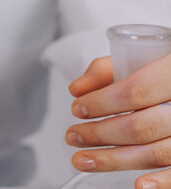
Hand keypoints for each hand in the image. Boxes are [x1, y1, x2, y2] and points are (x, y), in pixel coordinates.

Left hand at [66, 53, 170, 188]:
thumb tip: (77, 89)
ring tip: (84, 160)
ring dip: (116, 160)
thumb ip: (105, 71)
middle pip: (142, 126)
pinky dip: (162, 182)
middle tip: (73, 136)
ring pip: (158, 152)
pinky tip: (138, 185)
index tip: (77, 109)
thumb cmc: (161, 73)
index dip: (102, 103)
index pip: (137, 91)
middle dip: (101, 134)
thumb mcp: (138, 59)